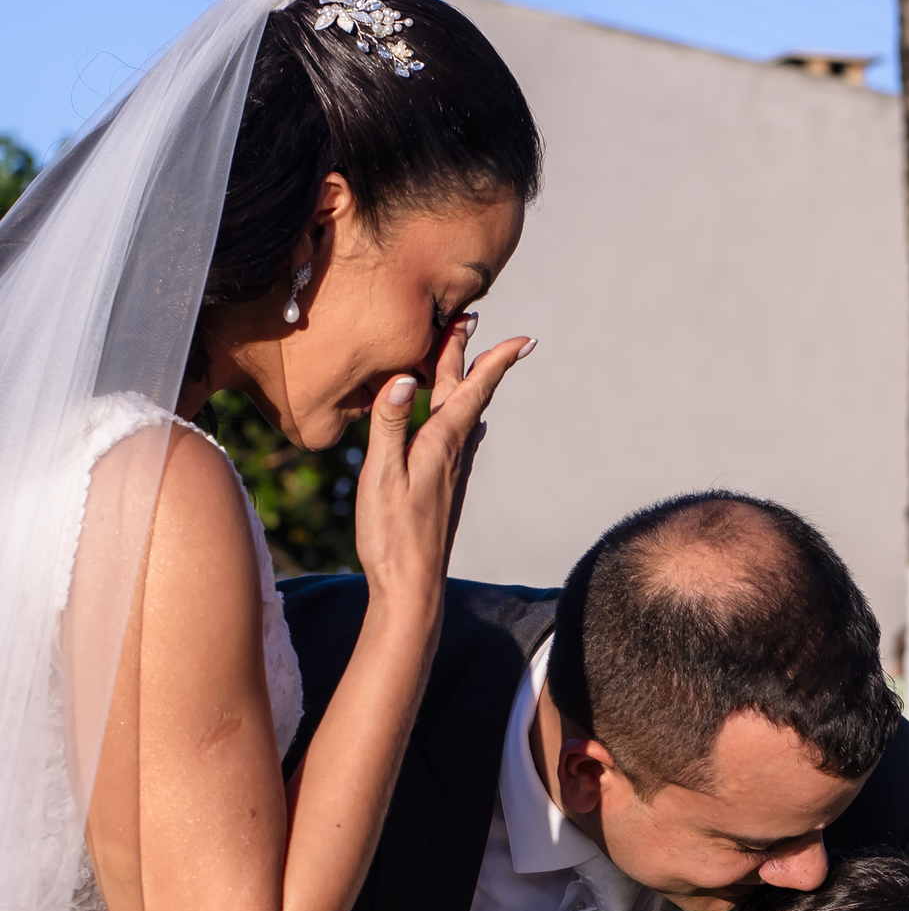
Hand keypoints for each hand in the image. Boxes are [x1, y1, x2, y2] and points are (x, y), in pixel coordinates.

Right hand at [354, 315, 533, 602]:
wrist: (412, 589)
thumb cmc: (392, 535)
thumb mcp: (382, 476)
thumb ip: (389, 426)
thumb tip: (401, 379)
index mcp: (440, 443)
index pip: (472, 390)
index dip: (495, 361)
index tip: (524, 338)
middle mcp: (453, 454)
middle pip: (466, 395)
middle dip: (471, 357)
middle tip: (474, 321)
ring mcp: (451, 472)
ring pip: (464, 416)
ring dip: (466, 384)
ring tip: (471, 360)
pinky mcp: (444, 489)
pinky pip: (459, 440)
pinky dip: (463, 419)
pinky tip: (470, 425)